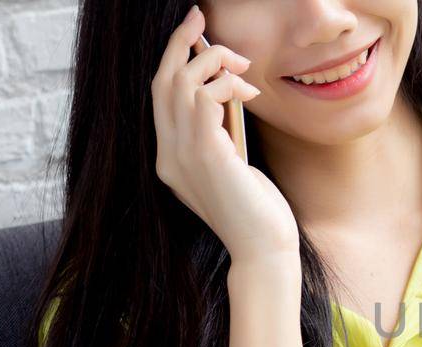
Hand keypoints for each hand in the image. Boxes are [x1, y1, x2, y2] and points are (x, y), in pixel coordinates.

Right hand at [152, 5, 298, 262]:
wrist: (262, 249)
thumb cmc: (256, 211)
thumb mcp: (232, 165)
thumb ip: (219, 134)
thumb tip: (227, 96)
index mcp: (169, 159)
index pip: (159, 97)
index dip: (172, 59)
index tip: (191, 33)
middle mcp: (167, 156)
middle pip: (160, 81)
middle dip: (179, 42)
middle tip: (199, 16)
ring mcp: (181, 156)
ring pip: (180, 82)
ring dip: (212, 62)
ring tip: (242, 69)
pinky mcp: (206, 155)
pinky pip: (204, 98)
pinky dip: (226, 84)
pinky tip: (247, 93)